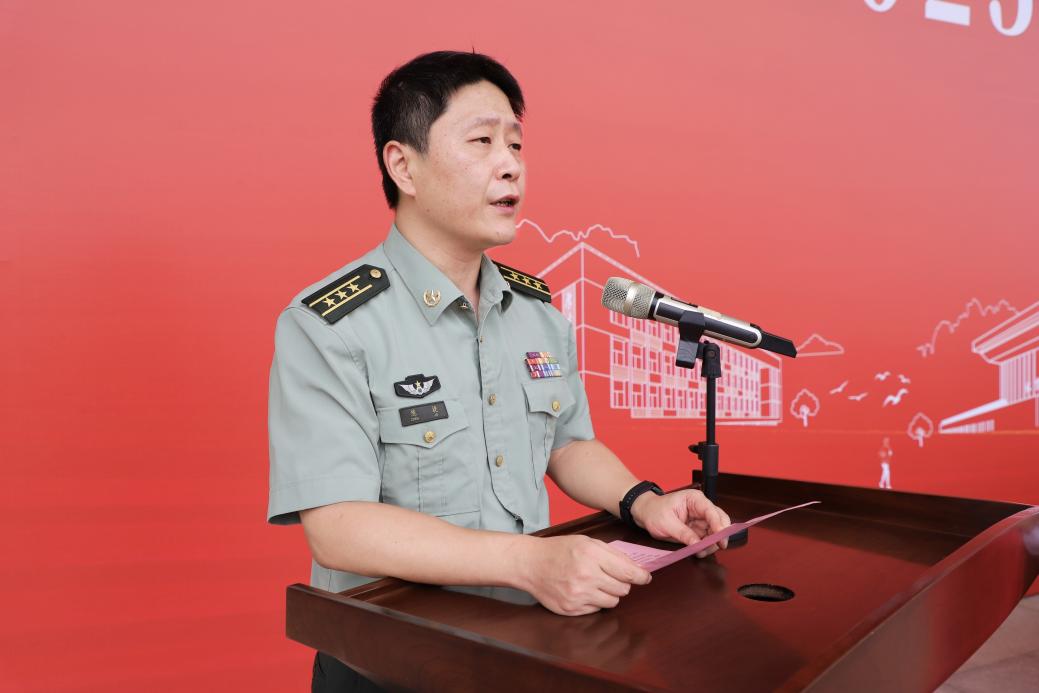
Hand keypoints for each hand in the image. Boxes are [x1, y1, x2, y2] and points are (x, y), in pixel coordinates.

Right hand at [514, 535, 651, 615]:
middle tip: (611, 576)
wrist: (530, 563)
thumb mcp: (586, 542)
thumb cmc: (559, 550)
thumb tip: (636, 568)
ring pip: (612, 601)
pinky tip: (583, 590)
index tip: (645, 578)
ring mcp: (578, 595)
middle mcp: (586, 576)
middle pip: (623, 589)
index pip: (628, 572)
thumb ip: (613, 554)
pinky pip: (597, 609)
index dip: (641, 576)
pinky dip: (595, 601)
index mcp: (592, 555)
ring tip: (596, 583)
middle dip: (622, 583)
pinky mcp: (571, 608)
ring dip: (609, 593)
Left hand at [630, 489, 731, 557]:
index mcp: (694, 499)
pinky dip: (706, 546)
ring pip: (716, 532)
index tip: (720, 538)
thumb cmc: (654, 512)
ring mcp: (701, 519)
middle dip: (719, 535)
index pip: (711, 511)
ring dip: (712, 543)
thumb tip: (698, 544)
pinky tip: (699, 551)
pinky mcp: (698, 529)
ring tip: (701, 552)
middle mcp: (701, 508)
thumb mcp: (666, 523)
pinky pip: (708, 539)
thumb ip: (683, 533)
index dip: (719, 525)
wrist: (646, 514)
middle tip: (716, 547)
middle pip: (720, 521)